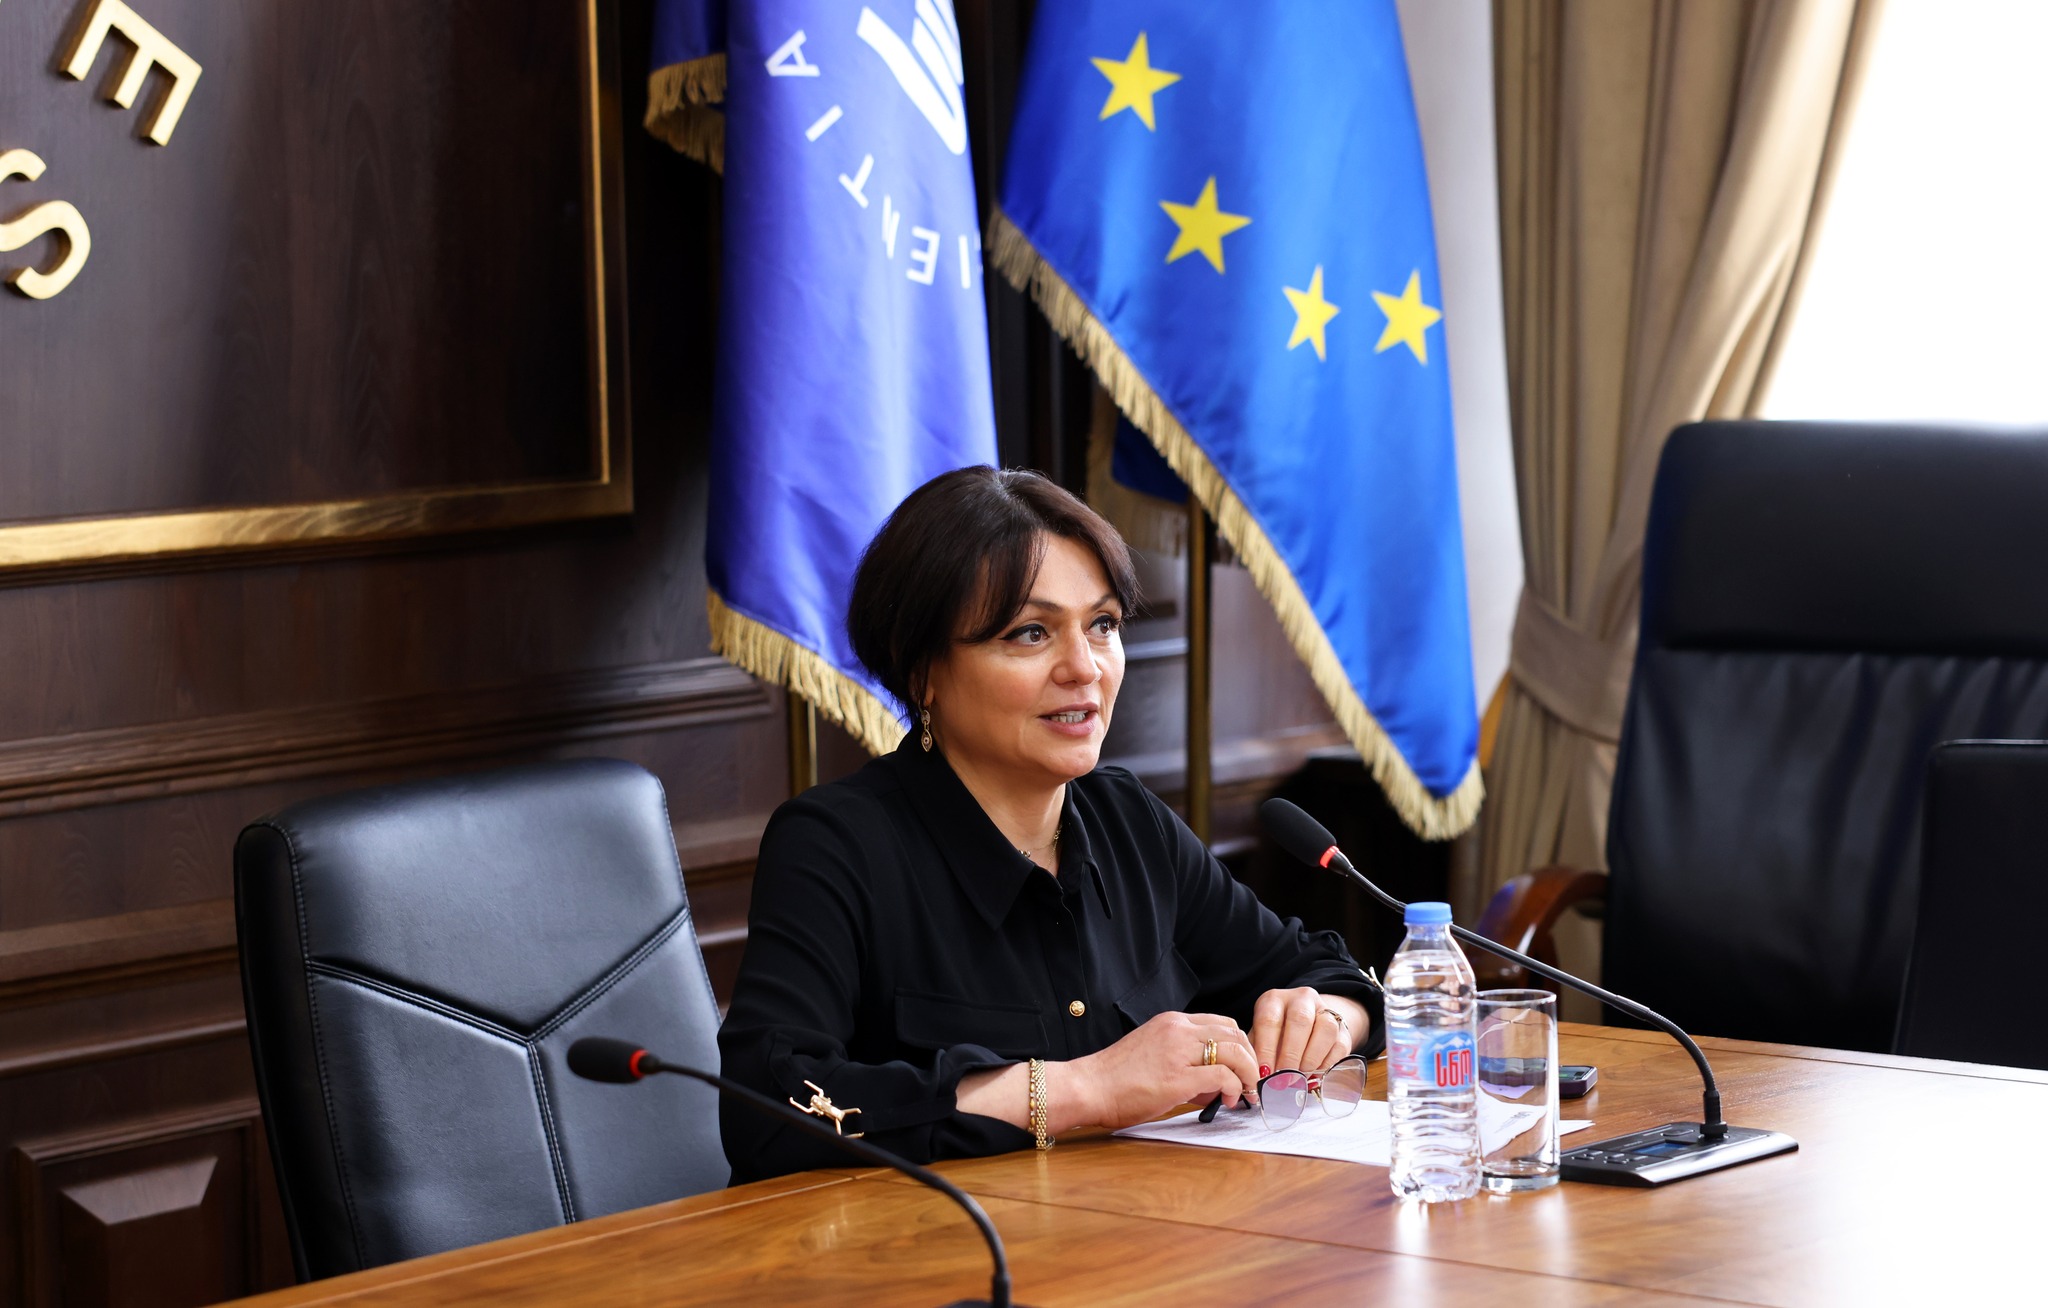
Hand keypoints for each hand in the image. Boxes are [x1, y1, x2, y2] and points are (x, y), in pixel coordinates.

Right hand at [1068, 1011, 1258, 1129]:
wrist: (1088, 1087)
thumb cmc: (1116, 1078)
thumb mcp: (1154, 1054)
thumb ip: (1185, 1061)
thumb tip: (1217, 1083)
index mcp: (1171, 1021)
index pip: (1222, 1024)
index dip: (1240, 1047)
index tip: (1243, 1067)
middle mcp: (1177, 1030)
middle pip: (1235, 1034)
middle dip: (1250, 1060)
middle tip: (1250, 1083)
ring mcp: (1178, 1052)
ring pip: (1235, 1051)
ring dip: (1247, 1074)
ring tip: (1243, 1093)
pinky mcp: (1177, 1078)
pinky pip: (1223, 1076)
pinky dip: (1234, 1088)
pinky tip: (1227, 1100)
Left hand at [1251, 988, 1365, 1078]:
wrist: (1307, 1026)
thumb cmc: (1276, 1036)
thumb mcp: (1260, 1039)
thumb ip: (1257, 1056)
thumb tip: (1255, 1080)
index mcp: (1274, 999)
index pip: (1269, 1019)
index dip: (1266, 1049)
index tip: (1265, 1073)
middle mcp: (1301, 999)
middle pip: (1300, 1020)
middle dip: (1291, 1054)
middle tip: (1285, 1078)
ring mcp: (1325, 1010)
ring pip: (1326, 1029)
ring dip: (1311, 1058)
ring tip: (1301, 1077)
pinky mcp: (1343, 1029)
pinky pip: (1340, 1046)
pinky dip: (1327, 1064)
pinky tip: (1315, 1076)